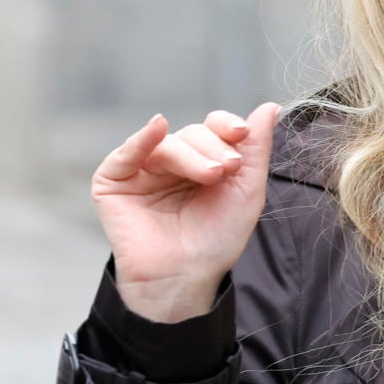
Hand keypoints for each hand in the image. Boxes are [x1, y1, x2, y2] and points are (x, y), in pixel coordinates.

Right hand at [90, 102, 282, 322]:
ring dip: (190, 154)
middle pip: (192, 134)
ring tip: (211, 175)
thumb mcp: (247, 190)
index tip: (242, 133)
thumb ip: (256, 148)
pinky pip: (126, 153)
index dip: (225, 125)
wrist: (186, 276)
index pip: (211, 128)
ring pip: (167, 144)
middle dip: (212, 148)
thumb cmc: (216, 240)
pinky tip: (157, 128)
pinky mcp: (113, 183)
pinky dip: (142, 139)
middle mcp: (172, 163)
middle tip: (225, 171)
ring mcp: (141, 171)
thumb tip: (270, 107)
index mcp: (202, 162)